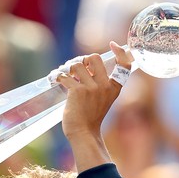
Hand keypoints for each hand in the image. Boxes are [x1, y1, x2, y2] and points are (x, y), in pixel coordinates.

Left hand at [57, 42, 132, 170]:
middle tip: (76, 68)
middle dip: (83, 59)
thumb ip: (99, 84)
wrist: (83, 133)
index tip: (113, 44)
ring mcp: (91, 88)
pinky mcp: (77, 91)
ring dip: (68, 67)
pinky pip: (64, 75)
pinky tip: (54, 79)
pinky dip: (57, 76)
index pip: (124, 65)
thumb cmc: (90, 117)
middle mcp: (104, 86)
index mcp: (114, 88)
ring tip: (65, 74)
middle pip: (94, 57)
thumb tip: (84, 65)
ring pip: (76, 64)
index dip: (120, 52)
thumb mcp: (102, 99)